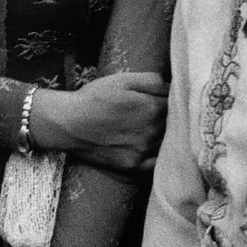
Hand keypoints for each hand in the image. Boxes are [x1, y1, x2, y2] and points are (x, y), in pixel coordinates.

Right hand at [31, 72, 165, 171]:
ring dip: (167, 136)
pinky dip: (160, 156)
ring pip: (168, 144)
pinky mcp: (134, 166)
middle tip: (160, 113)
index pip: (177, 105)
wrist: (68, 124)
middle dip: (172, 118)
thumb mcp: (123, 80)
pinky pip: (157, 163)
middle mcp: (153, 132)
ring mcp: (144, 151)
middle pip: (175, 125)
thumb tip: (172, 86)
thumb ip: (153, 80)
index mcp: (153, 108)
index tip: (166, 99)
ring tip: (153, 128)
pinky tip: (151, 147)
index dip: (173, 100)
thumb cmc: (94, 98)